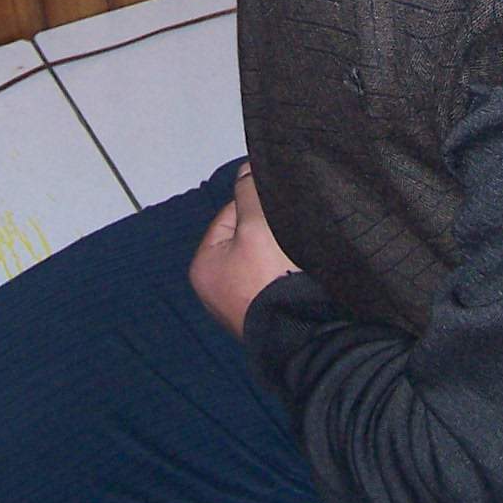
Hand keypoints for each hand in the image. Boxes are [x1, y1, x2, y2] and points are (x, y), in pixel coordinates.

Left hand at [189, 164, 298, 337]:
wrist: (299, 334)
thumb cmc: (270, 277)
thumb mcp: (257, 225)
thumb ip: (249, 192)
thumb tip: (246, 168)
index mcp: (202, 266)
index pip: (229, 216)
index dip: (255, 208)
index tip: (279, 212)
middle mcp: (212, 289)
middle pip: (244, 240)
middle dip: (266, 233)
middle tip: (290, 234)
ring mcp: (235, 307)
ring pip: (258, 261)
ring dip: (276, 254)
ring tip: (297, 254)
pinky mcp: (259, 318)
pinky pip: (268, 283)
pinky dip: (281, 276)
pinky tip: (298, 273)